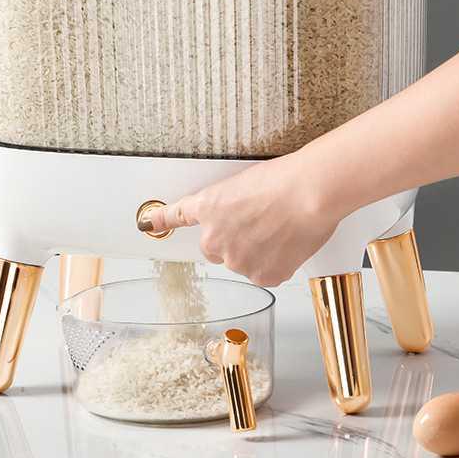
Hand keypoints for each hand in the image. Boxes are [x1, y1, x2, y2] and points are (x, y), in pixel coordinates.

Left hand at [140, 150, 342, 286]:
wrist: (309, 195)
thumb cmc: (284, 181)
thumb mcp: (244, 184)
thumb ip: (230, 207)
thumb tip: (239, 220)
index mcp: (208, 208)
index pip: (177, 216)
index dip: (163, 220)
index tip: (149, 224)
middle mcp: (214, 239)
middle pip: (217, 248)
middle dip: (235, 240)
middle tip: (262, 223)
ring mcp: (236, 261)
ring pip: (243, 262)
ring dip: (258, 252)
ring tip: (280, 229)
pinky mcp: (260, 276)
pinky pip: (265, 273)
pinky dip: (277, 263)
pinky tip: (288, 244)